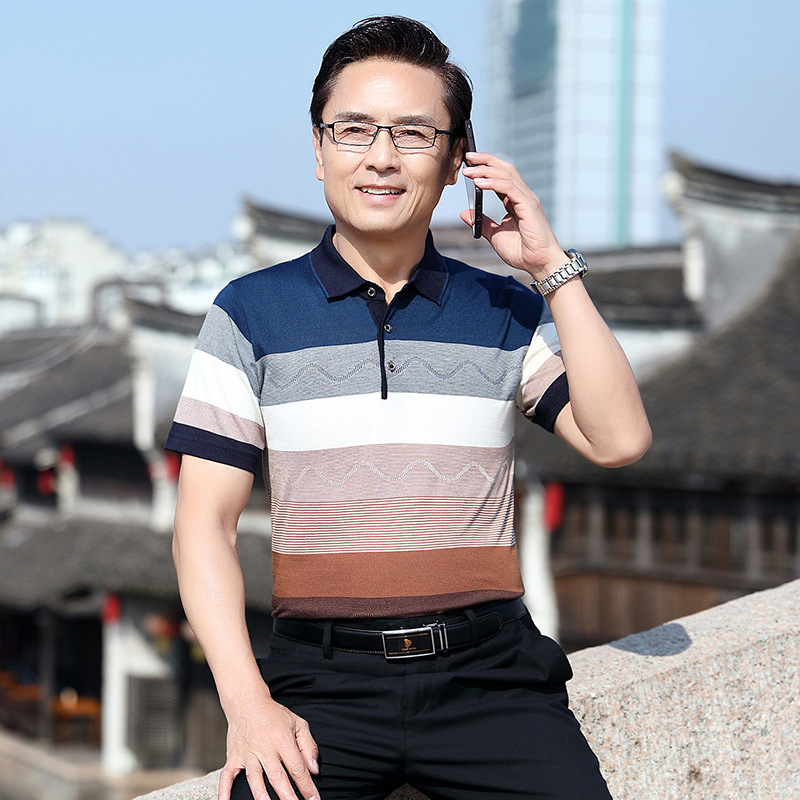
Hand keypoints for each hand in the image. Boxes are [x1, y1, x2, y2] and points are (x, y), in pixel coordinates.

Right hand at [218, 692, 318, 799]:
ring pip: (254, 778)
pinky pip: (227, 776)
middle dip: (287, 796)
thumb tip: (313, 770)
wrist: (247, 702)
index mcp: (283, 739)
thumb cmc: (275, 715)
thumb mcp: (297, 723)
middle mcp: (265, 747)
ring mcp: (247, 753)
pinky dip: (224, 790)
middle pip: (277, 776)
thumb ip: (308, 746)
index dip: (306, 786)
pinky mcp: (233, 756)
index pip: (297, 767)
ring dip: (261, 795)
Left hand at [461, 152, 565, 280]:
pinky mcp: (529, 205)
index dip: (486, 167)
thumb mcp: (495, 235)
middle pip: (504, 169)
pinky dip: (493, 183)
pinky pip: (509, 188)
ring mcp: (527, 199)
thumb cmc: (523, 252)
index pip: (501, 176)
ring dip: (485, 170)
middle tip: (467, 156)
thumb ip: (483, 222)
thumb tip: (466, 213)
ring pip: (506, 175)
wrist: (539, 264)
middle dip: (486, 160)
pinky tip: (479, 182)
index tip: (469, 164)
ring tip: (469, 170)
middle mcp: (523, 196)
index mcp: (516, 201)